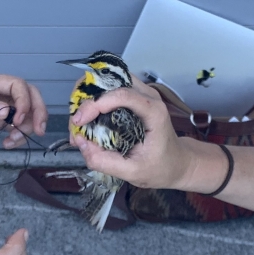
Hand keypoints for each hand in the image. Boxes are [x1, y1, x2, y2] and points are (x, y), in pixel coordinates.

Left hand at [0, 72, 48, 147]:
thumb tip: (5, 111)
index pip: (16, 84)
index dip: (24, 100)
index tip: (18, 120)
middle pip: (28, 94)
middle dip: (37, 111)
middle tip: (39, 131)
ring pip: (25, 110)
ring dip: (27, 126)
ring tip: (14, 141)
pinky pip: (16, 123)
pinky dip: (18, 134)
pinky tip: (8, 143)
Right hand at [69, 77, 226, 191]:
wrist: (177, 162)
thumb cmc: (160, 167)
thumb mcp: (133, 173)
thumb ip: (106, 161)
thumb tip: (81, 144)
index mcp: (154, 112)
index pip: (123, 95)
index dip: (97, 104)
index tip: (80, 122)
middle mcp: (148, 96)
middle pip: (111, 81)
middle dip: (87, 100)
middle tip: (76, 124)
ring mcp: (140, 93)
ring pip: (106, 81)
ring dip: (87, 98)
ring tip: (80, 123)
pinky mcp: (132, 96)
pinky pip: (107, 89)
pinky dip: (93, 100)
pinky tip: (87, 119)